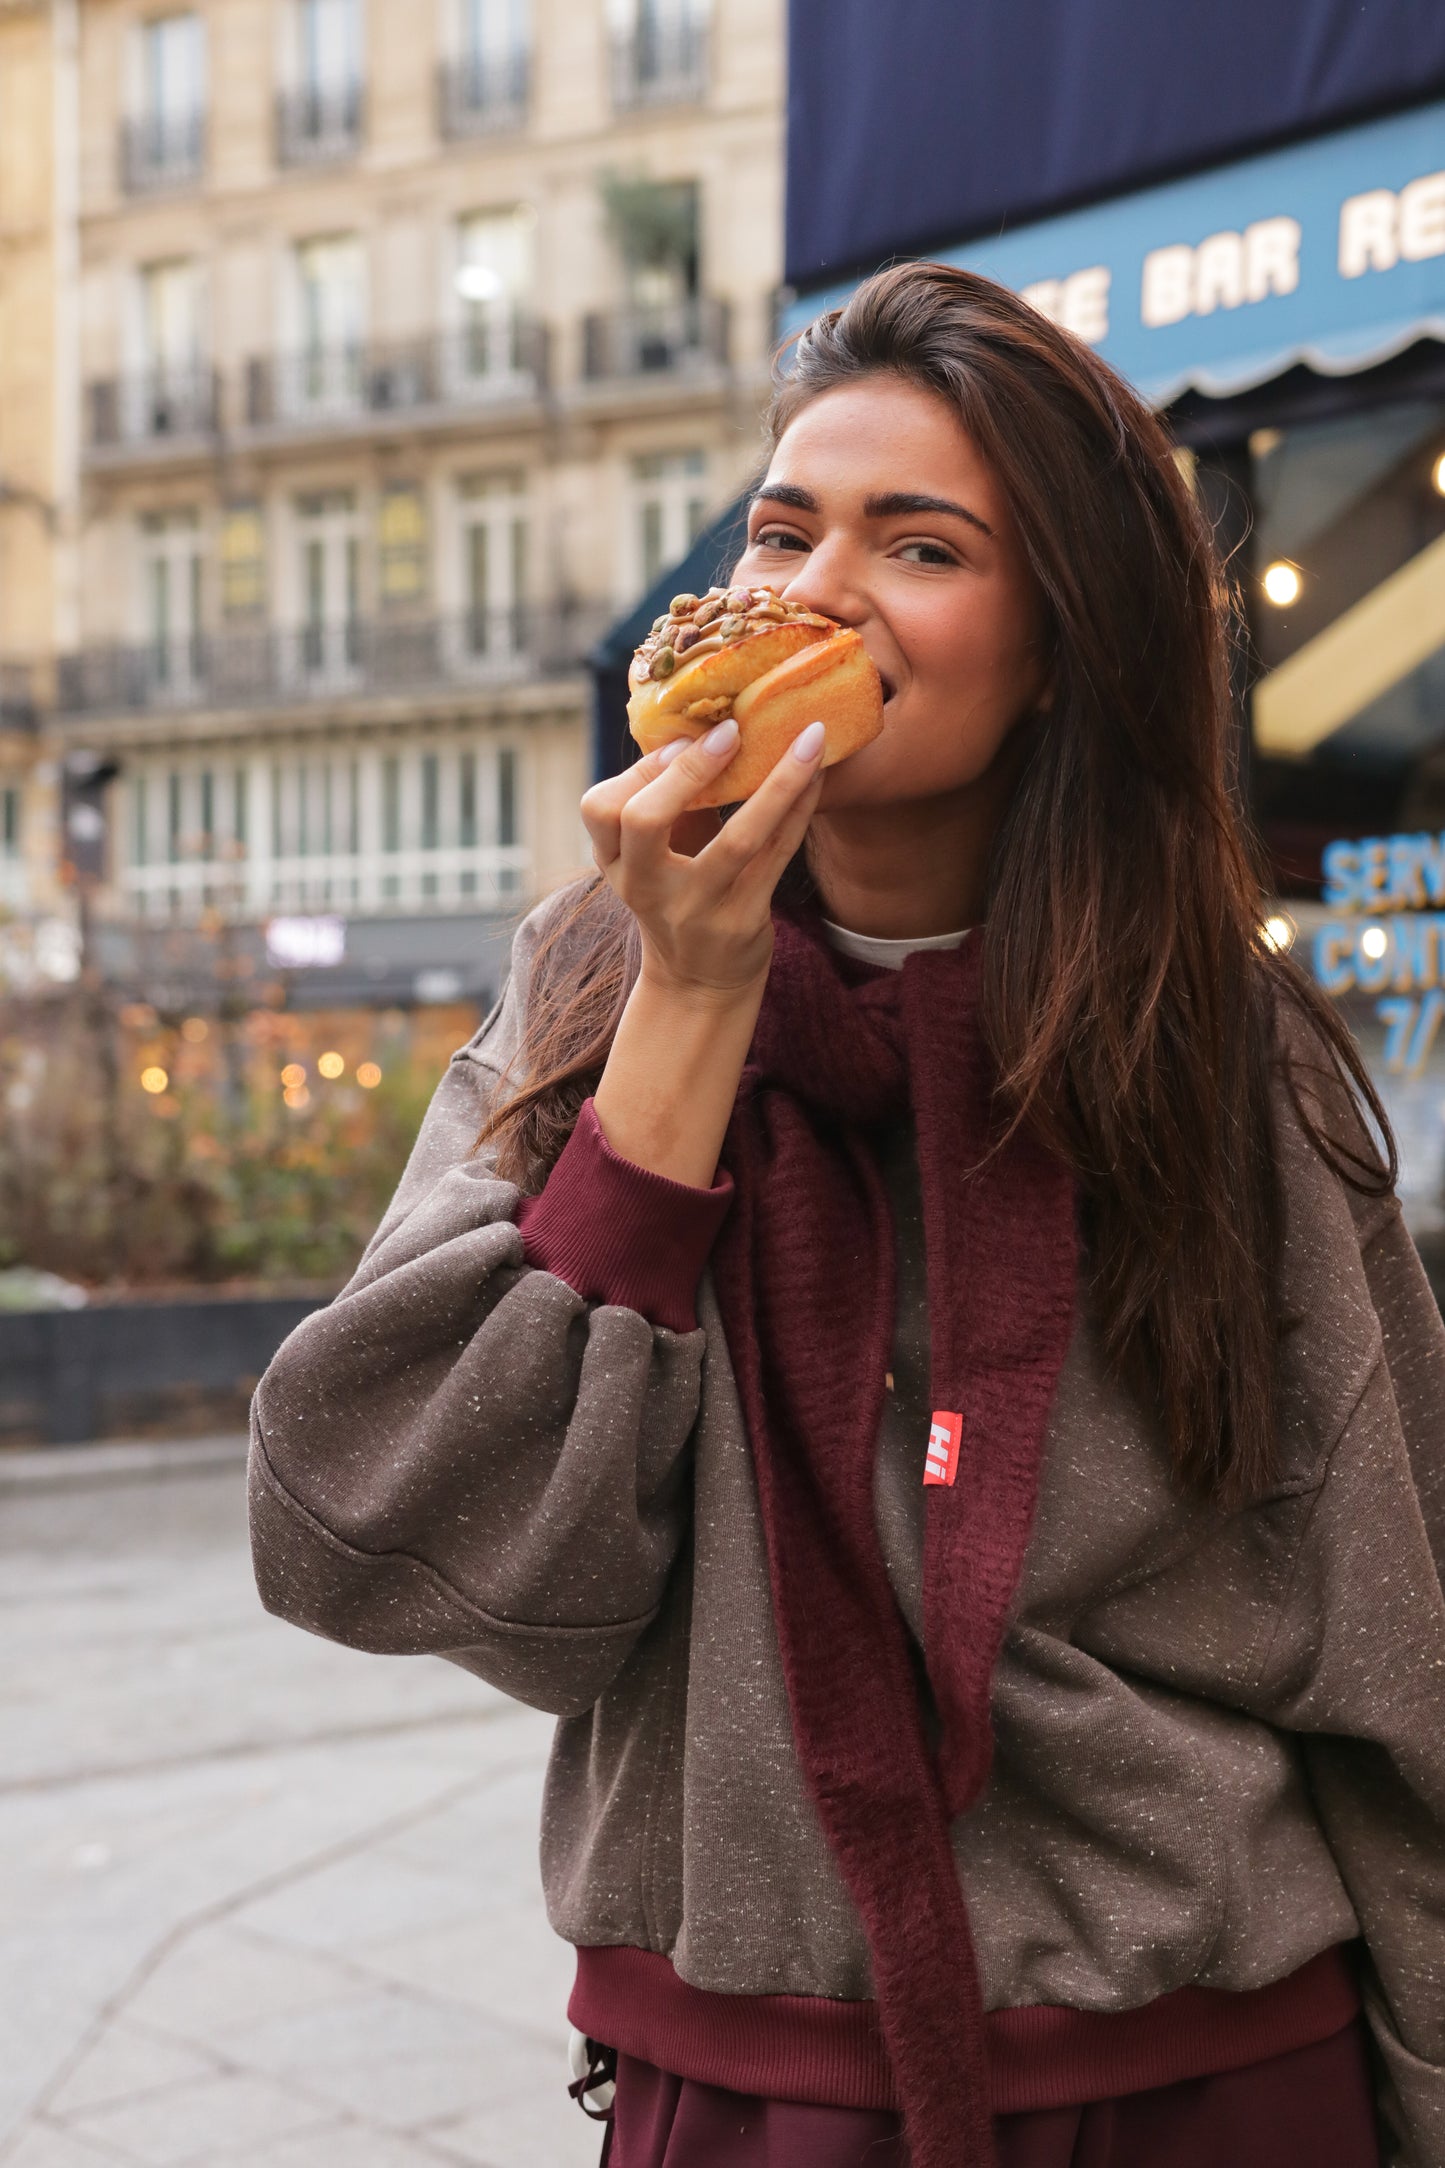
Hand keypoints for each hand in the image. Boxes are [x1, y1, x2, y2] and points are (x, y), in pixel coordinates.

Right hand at [581, 718, 826, 1004]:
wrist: (699, 983)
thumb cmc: (677, 894)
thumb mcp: (650, 856)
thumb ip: (662, 799)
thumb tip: (699, 715)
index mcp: (616, 864)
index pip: (601, 809)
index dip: (642, 770)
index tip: (683, 739)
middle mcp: (647, 888)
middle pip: (643, 821)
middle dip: (687, 771)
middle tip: (730, 731)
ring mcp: (696, 909)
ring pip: (736, 839)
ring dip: (777, 782)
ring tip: (808, 738)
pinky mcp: (743, 921)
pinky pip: (778, 856)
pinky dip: (799, 809)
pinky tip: (816, 775)